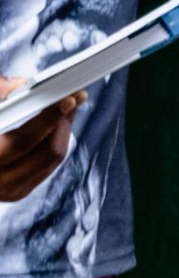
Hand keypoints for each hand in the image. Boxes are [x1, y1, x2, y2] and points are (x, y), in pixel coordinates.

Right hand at [0, 79, 81, 202]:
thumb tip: (28, 84)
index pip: (22, 141)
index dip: (48, 118)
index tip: (68, 98)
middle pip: (47, 152)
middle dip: (63, 122)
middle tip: (73, 98)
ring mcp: (5, 191)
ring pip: (51, 160)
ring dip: (62, 131)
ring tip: (65, 107)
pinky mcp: (15, 192)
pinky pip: (46, 167)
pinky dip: (54, 143)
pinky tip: (55, 125)